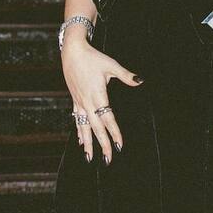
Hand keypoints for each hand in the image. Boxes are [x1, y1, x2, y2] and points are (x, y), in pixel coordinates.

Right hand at [61, 38, 142, 163]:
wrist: (72, 52)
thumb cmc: (93, 58)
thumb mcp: (111, 65)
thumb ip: (126, 75)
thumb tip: (140, 81)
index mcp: (98, 95)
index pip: (108, 119)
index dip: (114, 133)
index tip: (119, 145)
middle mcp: (87, 102)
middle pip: (96, 128)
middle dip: (103, 145)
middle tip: (108, 160)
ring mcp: (79, 102)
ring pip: (83, 127)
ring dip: (88, 144)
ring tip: (90, 158)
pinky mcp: (75, 100)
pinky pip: (76, 120)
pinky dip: (79, 132)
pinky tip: (81, 141)